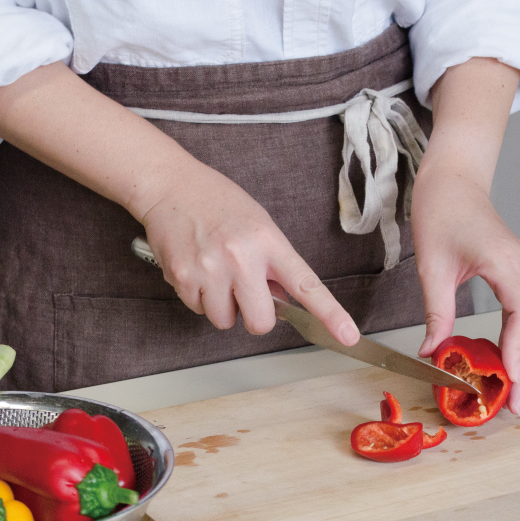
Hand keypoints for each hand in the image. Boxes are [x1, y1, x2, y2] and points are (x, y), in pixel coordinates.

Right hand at [139, 164, 360, 344]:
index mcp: (269, 242)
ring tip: (214, 271)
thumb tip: (283, 300)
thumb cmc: (217, 202)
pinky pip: (198, 309)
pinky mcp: (183, 277)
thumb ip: (273, 262)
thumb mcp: (258, 224)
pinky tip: (195, 267)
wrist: (171, 184)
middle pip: (261, 322)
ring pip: (225, 320)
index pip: (306, 285)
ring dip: (222, 305)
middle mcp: (242, 257)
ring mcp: (211, 269)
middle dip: (254, 317)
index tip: (348, 336)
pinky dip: (198, 296)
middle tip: (244, 293)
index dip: (331, 314)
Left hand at [412, 56, 519, 414]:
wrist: (454, 177)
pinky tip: (504, 362)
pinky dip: (517, 340)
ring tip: (511, 392)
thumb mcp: (432, 266)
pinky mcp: (515, 273)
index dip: (518, 354)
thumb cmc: (441, 209)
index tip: (512, 383)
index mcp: (506, 263)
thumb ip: (437, 312)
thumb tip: (432, 352)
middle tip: (513, 405)